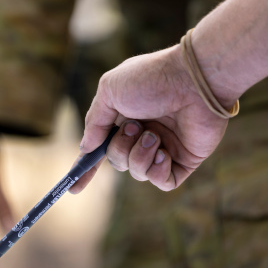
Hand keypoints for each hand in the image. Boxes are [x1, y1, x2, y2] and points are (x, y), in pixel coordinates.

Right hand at [70, 45, 230, 192]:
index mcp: (123, 118)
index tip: (73, 188)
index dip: (86, 168)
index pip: (101, 148)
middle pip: (116, 161)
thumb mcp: (109, 91)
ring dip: (139, 155)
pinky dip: (158, 171)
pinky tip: (164, 153)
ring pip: (137, 172)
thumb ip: (94, 122)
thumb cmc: (151, 79)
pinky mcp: (184, 160)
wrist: (195, 80)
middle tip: (134, 127)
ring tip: (154, 135)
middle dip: (119, 149)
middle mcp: (142, 134)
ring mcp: (163, 148)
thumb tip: (86, 148)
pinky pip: (163, 182)